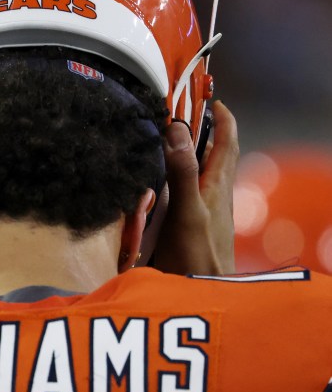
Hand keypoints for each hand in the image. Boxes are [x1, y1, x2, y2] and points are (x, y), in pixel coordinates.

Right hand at [154, 101, 238, 274]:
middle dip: (206, 132)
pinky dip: (182, 176)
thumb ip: (182, 172)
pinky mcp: (195, 222)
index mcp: (217, 185)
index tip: (214, 101)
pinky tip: (166, 182)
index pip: (227, 143)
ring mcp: (207, 209)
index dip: (223, 120)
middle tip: (184, 117)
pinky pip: (192, 189)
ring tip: (170, 143)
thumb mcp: (187, 210)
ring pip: (204, 172)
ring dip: (192, 154)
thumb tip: (176, 129)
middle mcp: (215, 193)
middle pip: (217, 155)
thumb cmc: (196, 254)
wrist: (201, 290)